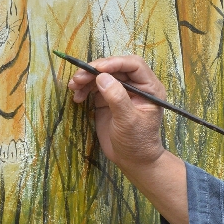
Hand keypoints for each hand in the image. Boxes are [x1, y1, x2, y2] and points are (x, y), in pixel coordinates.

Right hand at [69, 55, 165, 174]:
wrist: (132, 160)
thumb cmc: (137, 142)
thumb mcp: (128, 120)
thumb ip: (117, 98)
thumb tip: (102, 77)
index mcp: (149, 87)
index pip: (133, 65)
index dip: (115, 63)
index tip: (96, 68)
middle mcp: (136, 85)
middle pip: (115, 67)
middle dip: (95, 70)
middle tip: (78, 77)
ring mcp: (121, 91)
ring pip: (103, 75)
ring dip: (86, 78)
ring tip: (73, 86)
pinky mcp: (108, 99)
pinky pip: (95, 87)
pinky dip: (84, 89)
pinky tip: (77, 97)